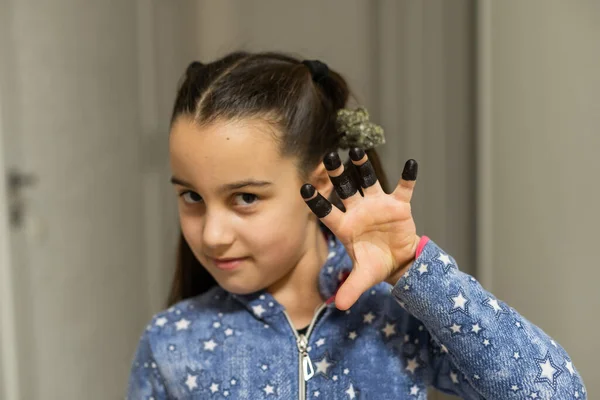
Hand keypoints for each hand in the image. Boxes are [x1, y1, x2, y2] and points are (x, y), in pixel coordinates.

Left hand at [300, 148, 419, 310]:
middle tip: (329, 155)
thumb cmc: (375, 266)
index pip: (326, 211)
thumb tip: (340, 307)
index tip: (303, 187)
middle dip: (337, 173)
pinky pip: (404, 188)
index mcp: (344, 226)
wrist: (399, 263)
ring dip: (364, 166)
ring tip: (357, 151)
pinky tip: (410, 164)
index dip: (315, 200)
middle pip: (345, 188)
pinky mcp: (399, 205)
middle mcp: (358, 211)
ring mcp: (378, 205)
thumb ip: (351, 289)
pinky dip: (408, 177)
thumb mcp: (363, 278)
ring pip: (369, 181)